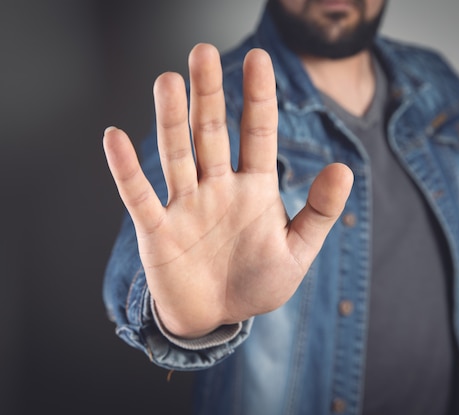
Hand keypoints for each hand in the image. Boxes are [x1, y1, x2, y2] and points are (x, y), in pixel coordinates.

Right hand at [103, 43, 352, 338]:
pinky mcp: (158, 231)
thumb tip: (343, 168)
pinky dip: (126, 170)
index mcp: (255, 188)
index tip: (259, 58)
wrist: (217, 318)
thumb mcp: (297, 250)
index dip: (258, 97)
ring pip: (177, 154)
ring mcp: (186, 205)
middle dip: (209, 94)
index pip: (258, 133)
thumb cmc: (256, 282)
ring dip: (171, 120)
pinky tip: (115, 138)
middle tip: (202, 52)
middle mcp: (218, 187)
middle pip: (212, 132)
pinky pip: (140, 196)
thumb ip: (320, 211)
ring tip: (168, 82)